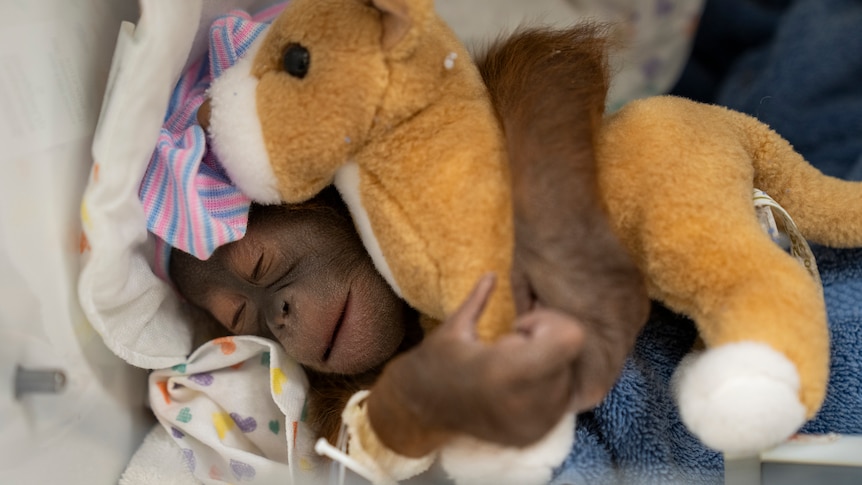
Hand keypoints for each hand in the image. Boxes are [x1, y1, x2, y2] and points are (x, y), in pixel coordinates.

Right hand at [367, 274, 583, 456]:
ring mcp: (531, 425)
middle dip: (546, 345)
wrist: (418, 410)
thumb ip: (479, 299)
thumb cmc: (435, 361)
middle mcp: (524, 402)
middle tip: (511, 349)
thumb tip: (492, 274)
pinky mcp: (534, 436)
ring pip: (569, 379)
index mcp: (504, 370)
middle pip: (570, 356)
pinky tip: (517, 387)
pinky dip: (546, 389)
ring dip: (547, 368)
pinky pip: (561, 402)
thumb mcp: (454, 327)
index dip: (548, 323)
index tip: (520, 326)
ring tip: (513, 371)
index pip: (570, 338)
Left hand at [511, 205, 649, 410]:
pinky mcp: (639, 288)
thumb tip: (543, 353)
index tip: (552, 378)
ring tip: (570, 328)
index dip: (570, 390)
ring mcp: (634, 305)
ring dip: (600, 349)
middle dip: (584, 370)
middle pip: (610, 373)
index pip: (592, 389)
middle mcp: (621, 324)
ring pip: (622, 349)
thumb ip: (539, 336)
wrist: (562, 206)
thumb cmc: (535, 252)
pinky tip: (588, 309)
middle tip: (557, 353)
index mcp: (589, 333)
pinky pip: (629, 323)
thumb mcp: (527, 302)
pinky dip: (611, 326)